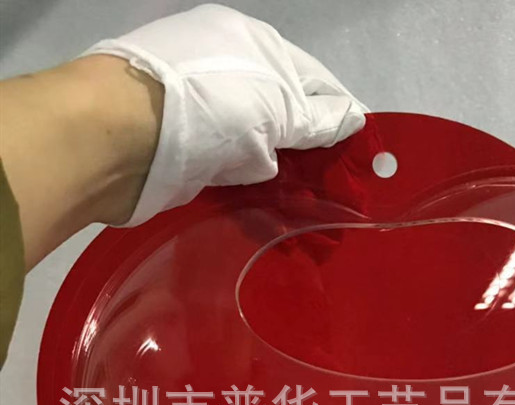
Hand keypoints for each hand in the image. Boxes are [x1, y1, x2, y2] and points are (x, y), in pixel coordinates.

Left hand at [81, 4, 367, 225]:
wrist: (118, 138)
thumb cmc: (208, 105)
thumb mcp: (276, 104)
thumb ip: (318, 116)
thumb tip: (355, 118)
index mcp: (254, 46)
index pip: (315, 82)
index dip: (340, 117)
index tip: (362, 158)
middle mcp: (231, 75)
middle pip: (287, 117)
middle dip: (315, 154)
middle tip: (343, 194)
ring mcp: (207, 115)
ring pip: (263, 149)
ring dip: (288, 179)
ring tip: (318, 214)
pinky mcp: (191, 154)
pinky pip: (237, 174)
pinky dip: (258, 192)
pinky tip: (279, 214)